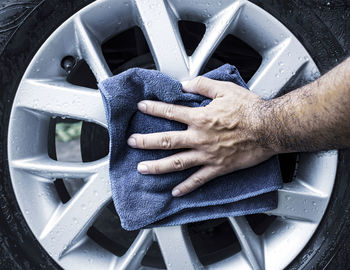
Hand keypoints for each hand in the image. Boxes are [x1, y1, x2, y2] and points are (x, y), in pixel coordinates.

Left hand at [127, 76, 274, 196]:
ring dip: (157, 166)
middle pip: (167, 140)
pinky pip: (199, 180)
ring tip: (142, 168)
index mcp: (200, 118)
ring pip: (177, 163)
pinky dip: (186, 187)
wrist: (269, 128)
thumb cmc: (250, 109)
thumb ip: (202, 85)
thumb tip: (184, 84)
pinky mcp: (218, 168)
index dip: (153, 109)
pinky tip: (175, 192)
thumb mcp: (225, 89)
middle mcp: (200, 137)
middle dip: (146, 141)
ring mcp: (207, 155)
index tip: (141, 107)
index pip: (170, 112)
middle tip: (132, 142)